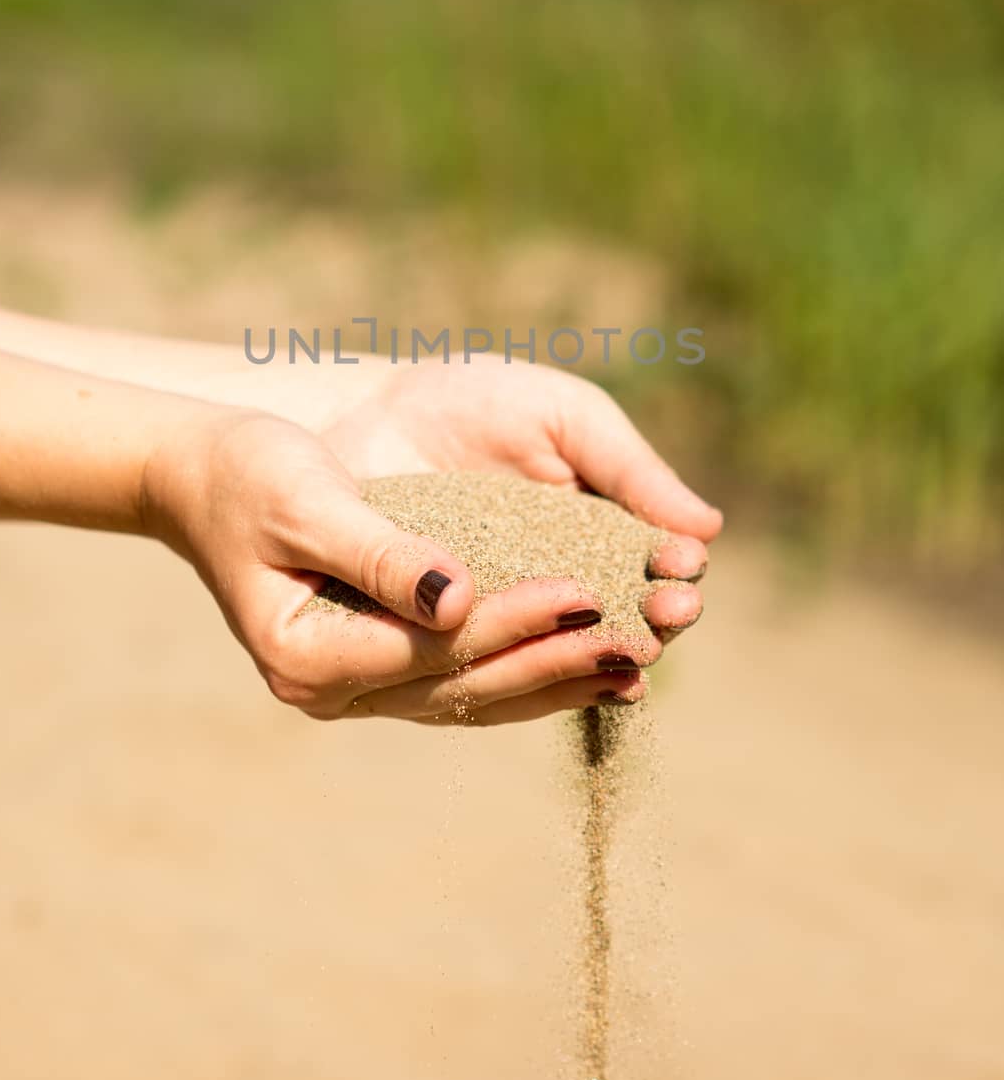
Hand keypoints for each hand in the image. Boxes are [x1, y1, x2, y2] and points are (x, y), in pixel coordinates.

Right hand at [141, 408, 664, 724]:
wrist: (204, 475)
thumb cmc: (248, 473)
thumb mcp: (308, 501)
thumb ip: (381, 553)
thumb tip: (459, 600)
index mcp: (304, 655)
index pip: (433, 648)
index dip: (513, 621)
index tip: (584, 593)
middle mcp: (331, 690)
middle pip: (462, 687)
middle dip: (553, 662)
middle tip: (637, 643)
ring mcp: (356, 686)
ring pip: (472, 698)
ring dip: (554, 680)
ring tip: (633, 665)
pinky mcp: (381, 664)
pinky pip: (464, 682)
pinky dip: (527, 673)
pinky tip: (587, 663)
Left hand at [321, 355, 720, 644]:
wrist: (370, 410)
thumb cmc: (475, 401)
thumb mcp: (563, 419)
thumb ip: (628, 469)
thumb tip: (708, 528)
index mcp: (602, 531)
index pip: (654, 566)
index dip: (675, 573)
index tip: (684, 568)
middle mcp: (564, 585)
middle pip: (622, 619)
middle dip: (651, 619)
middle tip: (665, 614)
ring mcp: (508, 615)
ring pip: (565, 652)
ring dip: (601, 654)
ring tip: (625, 652)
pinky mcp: (451, 638)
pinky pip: (492, 664)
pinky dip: (523, 675)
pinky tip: (549, 677)